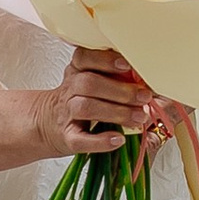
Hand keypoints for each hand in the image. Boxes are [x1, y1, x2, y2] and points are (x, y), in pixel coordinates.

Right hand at [37, 46, 154, 160]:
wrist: (48, 123)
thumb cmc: (81, 99)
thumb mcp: (94, 80)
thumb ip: (116, 76)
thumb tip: (151, 80)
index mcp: (77, 71)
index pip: (84, 57)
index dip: (104, 60)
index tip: (127, 65)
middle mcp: (70, 90)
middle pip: (89, 83)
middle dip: (120, 90)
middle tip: (144, 97)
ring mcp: (67, 114)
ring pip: (86, 108)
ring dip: (116, 112)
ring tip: (139, 118)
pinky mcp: (67, 138)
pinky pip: (80, 140)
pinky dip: (100, 141)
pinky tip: (118, 140)